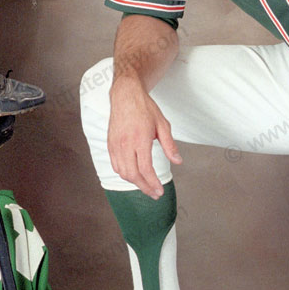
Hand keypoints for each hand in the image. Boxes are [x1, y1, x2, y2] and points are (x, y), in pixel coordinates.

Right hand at [108, 75, 181, 198]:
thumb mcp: (163, 124)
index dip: (153, 183)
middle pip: (133, 174)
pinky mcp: (110, 144)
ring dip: (135, 183)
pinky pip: (115, 165)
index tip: (160, 191)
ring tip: (146, 186)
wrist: (125, 95)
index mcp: (140, 139)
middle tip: (155, 194)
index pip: (145, 169)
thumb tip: (178, 161)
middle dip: (144, 187)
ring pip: (122, 172)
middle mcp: (125, 144)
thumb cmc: (145, 108)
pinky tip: (134, 176)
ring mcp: (115, 145)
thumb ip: (170, 145)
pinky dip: (124, 174)